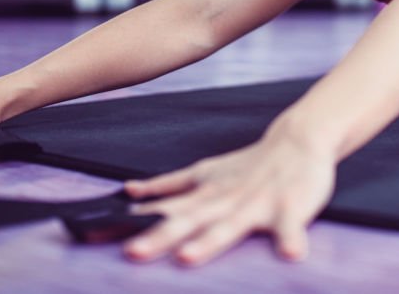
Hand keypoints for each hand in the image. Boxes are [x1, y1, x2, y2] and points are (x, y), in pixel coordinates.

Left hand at [121, 130, 336, 266]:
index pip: (165, 210)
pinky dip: (291, 239)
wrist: (298, 140)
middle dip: (160, 238)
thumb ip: (172, 185)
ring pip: (230, 226)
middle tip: (132, 253)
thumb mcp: (207, 172)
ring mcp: (256, 205)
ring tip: (189, 258)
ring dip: (209, 242)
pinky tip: (293, 255)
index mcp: (206, 194)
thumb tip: (131, 191)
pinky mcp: (289, 210)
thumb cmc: (251, 165)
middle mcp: (224, 200)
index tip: (99, 233)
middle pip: (188, 221)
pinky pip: (291, 227)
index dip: (134, 223)